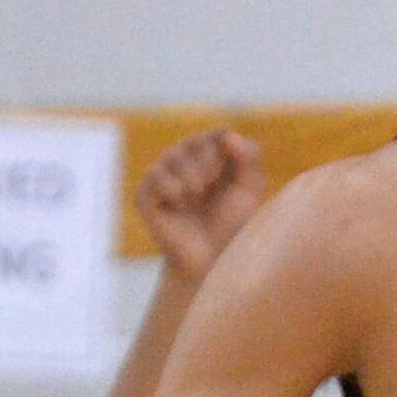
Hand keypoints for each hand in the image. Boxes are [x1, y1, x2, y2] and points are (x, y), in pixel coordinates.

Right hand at [136, 129, 269, 281]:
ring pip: (173, 155)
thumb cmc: (232, 226)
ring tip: (196, 194)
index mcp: (213, 157)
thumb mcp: (249, 193)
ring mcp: (163, 176)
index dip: (227, 149)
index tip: (231, 175)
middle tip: (210, 187)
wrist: (208, 262)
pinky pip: (154, 176)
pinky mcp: (146, 196)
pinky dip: (170, 187)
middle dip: (208, 163)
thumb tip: (230, 135)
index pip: (219, 134)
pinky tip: (179, 203)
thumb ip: (249, 160)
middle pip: (195, 141)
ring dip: (190, 174)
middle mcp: (185, 161)